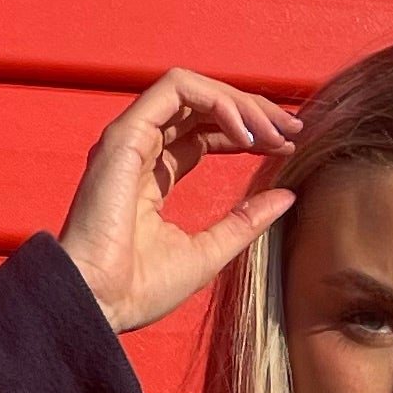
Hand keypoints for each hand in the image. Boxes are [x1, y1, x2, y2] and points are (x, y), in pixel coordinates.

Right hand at [57, 70, 302, 333]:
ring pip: (191, 89)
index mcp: (155, 175)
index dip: (248, 130)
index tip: (287, 145)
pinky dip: (217, 103)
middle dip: (252, 110)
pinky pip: (176, 91)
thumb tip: (288, 194)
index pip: (205, 131)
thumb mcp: (211, 250)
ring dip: (239, 103)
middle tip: (292, 129)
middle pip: (202, 105)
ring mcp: (130, 139)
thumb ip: (247, 220)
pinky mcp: (125, 135)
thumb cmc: (140, 289)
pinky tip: (245, 134)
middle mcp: (141, 150)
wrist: (100, 303)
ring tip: (273, 131)